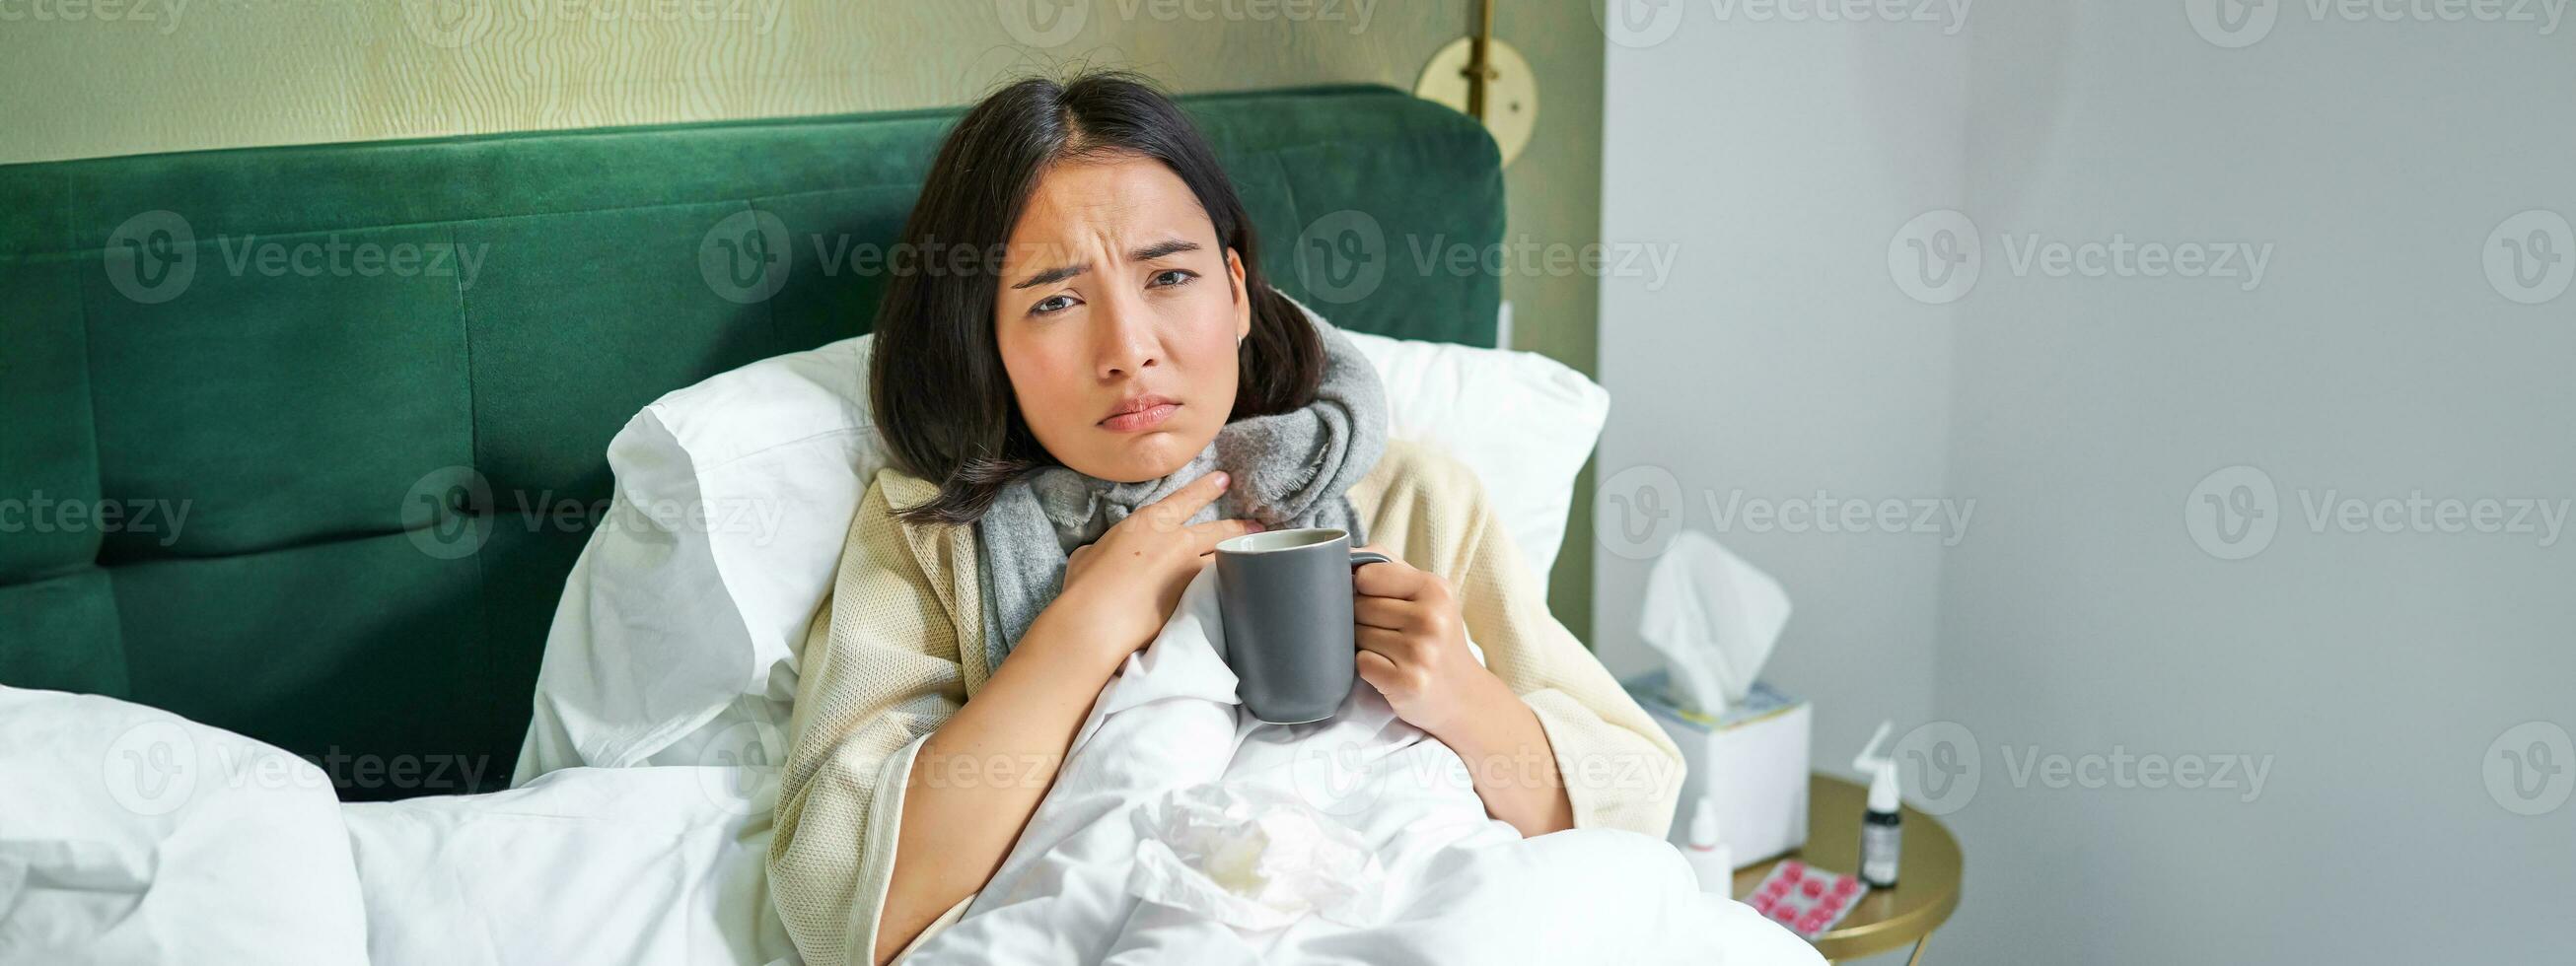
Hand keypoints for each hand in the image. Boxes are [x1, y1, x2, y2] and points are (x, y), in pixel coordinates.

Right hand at [1036, 470, 1261, 667]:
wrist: (1097, 618)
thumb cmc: (1086, 585)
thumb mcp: (1090, 553)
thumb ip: (1106, 547)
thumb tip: (1105, 554)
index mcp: (1149, 522)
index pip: (1186, 499)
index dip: (1208, 488)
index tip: (1225, 480)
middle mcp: (1176, 541)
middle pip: (1217, 530)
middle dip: (1239, 527)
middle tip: (1257, 526)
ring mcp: (1189, 571)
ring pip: (1223, 557)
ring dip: (1239, 556)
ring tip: (1255, 557)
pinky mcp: (1194, 599)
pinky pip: (1218, 586)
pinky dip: (1228, 584)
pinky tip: (1242, 587)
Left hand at [1351, 547, 1506, 734]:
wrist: (1463, 695)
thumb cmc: (1435, 637)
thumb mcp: (1427, 594)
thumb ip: (1388, 565)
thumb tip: (1342, 549)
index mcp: (1435, 589)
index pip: (1367, 575)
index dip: (1361, 589)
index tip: (1375, 600)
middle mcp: (1431, 619)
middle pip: (1359, 607)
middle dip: (1362, 619)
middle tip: (1387, 632)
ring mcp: (1420, 653)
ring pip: (1357, 635)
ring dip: (1364, 644)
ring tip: (1390, 652)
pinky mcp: (1407, 682)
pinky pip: (1361, 663)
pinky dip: (1368, 667)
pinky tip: (1388, 670)